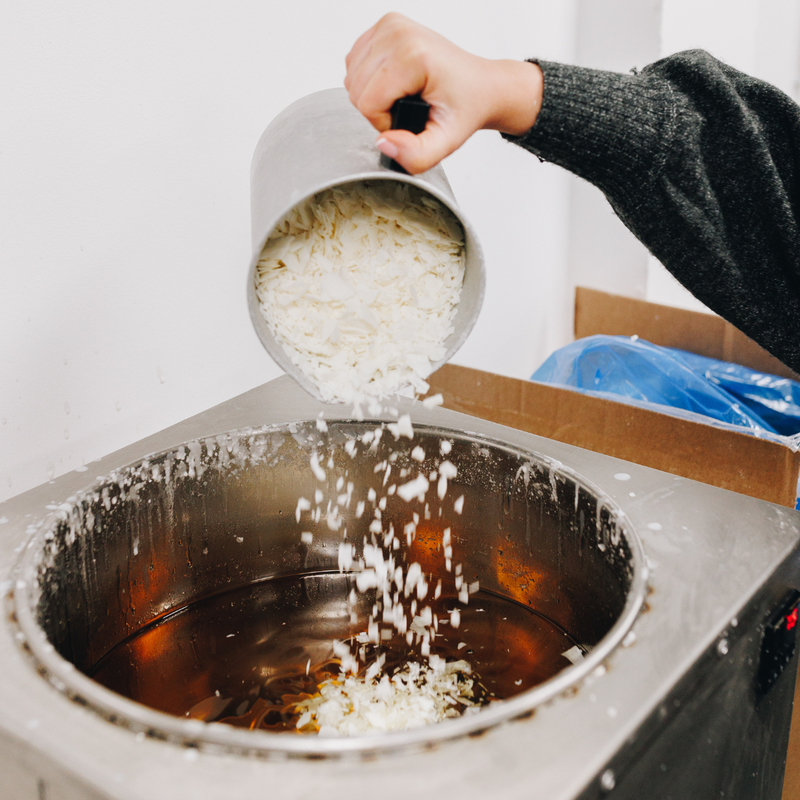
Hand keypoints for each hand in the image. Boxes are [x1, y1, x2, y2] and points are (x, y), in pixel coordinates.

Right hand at [345, 13, 542, 173]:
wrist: (479, 85)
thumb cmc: (464, 107)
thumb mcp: (446, 142)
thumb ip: (416, 155)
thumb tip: (383, 143)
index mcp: (413, 54)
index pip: (367, 103)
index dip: (385, 122)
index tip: (411, 119)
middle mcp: (398, 32)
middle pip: (356, 89)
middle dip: (378, 109)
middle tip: (409, 108)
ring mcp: (390, 25)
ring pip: (351, 76)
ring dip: (373, 95)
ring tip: (403, 96)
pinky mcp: (385, 25)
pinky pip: (355, 63)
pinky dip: (370, 80)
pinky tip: (395, 83)